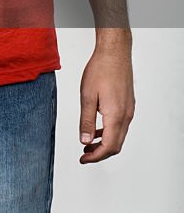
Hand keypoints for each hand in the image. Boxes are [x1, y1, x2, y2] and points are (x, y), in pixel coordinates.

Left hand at [78, 37, 135, 162]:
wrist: (115, 53)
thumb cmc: (101, 70)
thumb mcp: (87, 96)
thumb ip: (86, 121)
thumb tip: (85, 141)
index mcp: (116, 116)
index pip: (108, 147)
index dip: (95, 157)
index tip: (83, 159)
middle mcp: (126, 115)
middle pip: (116, 145)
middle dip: (100, 153)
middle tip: (84, 155)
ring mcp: (129, 110)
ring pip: (119, 136)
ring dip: (104, 143)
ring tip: (88, 143)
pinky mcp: (128, 104)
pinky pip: (120, 125)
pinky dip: (109, 132)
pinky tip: (97, 129)